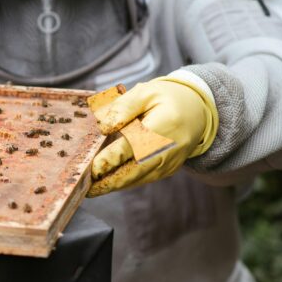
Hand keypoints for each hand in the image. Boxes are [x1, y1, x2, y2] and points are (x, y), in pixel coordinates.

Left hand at [87, 76, 218, 196]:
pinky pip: (142, 179)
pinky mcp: (167, 170)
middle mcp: (168, 149)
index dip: (111, 159)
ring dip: (113, 185)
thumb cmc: (166, 98)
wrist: (198, 112)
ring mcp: (169, 163)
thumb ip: (123, 107)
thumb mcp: (146, 93)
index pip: (133, 147)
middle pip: (134, 170)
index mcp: (163, 126)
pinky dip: (124, 183)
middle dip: (107, 181)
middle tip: (83, 187)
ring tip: (89, 189)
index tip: (92, 168)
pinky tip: (105, 184)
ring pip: (137, 179)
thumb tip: (103, 127)